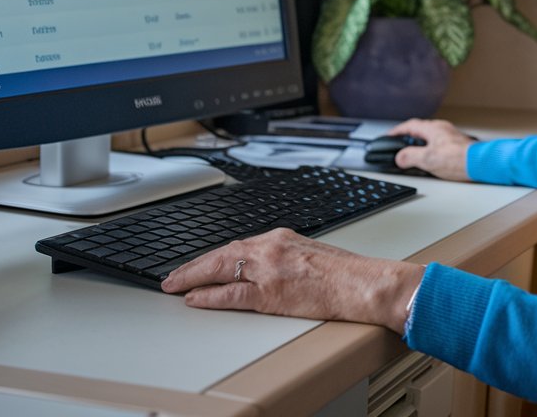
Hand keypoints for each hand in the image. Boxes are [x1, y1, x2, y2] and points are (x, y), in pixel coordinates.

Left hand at [160, 228, 423, 332]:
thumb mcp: (308, 253)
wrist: (363, 283)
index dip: (212, 255)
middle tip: (172, 275)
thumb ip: (283, 256)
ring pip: (221, 269)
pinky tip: (195, 299)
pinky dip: (209, 296)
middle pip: (222, 252)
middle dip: (194, 264)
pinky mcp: (271, 292)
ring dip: (193, 277)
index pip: (237, 244)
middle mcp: (272, 247)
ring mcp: (270, 269)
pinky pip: (231, 294)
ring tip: (174, 285)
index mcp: (281, 237)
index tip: (198, 263)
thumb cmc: (344, 273)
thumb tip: (263, 267)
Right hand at [388, 117, 473, 180]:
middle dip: (409, 139)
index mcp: (433, 129)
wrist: (481, 164)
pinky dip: (431, 151)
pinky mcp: (458, 146)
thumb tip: (400, 157)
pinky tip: (432, 162)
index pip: (410, 125)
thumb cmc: (459, 159)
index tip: (389, 136)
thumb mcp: (427, 159)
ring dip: (421, 146)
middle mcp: (443, 129)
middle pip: (420, 131)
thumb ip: (410, 157)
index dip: (397, 131)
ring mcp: (451, 137)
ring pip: (430, 138)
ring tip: (415, 158)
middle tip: (400, 149)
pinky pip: (439, 145)